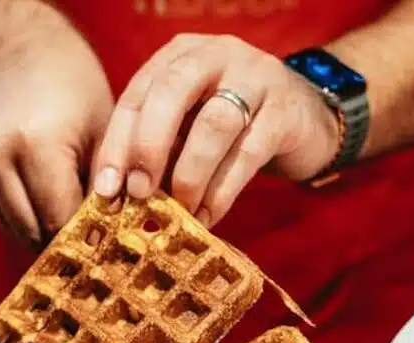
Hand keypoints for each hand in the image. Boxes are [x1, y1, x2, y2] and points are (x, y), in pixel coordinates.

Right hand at [0, 13, 111, 249]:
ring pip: (15, 229)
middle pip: (34, 230)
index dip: (85, 239)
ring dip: (43, 232)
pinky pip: (0, 214)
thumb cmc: (74, 92)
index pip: (60, 220)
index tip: (105, 248)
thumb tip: (106, 240)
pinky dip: (25, 216)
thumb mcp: (105, 134)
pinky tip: (44, 199)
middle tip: (91, 242)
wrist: (21, 54)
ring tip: (70, 220)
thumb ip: (105, 189)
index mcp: (36, 143)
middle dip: (65, 242)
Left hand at [91, 34, 340, 226]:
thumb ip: (158, 147)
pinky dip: (223, 189)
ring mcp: (256, 77)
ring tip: (179, 212)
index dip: (118, 143)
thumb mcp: (190, 124)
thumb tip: (117, 197)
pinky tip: (209, 215)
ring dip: (190, 174)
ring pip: (214, 123)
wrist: (308, 120)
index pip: (138, 93)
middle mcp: (216, 55)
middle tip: (138, 193)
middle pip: (171, 93)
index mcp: (180, 55)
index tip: (105, 189)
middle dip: (149, 147)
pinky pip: (249, 152)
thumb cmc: (235, 126)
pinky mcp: (285, 111)